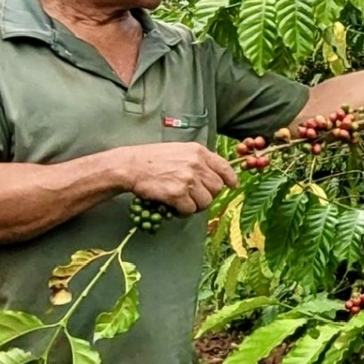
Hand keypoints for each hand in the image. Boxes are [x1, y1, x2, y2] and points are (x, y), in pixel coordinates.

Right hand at [116, 142, 238, 216]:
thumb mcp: (180, 150)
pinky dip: (183, 212)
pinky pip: (190, 210)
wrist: (131, 166)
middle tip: (195, 197)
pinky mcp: (177, 194)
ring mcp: (187, 179)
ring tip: (183, 203)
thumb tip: (213, 175)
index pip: (224, 167)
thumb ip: (198, 160)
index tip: (232, 186)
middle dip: (208, 195)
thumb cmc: (153, 158)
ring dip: (196, 206)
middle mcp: (196, 164)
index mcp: (198, 152)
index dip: (230, 179)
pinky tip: (174, 207)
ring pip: (206, 202)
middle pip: (217, 188)